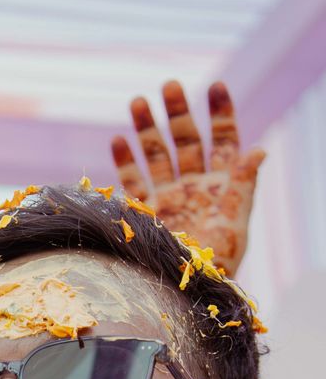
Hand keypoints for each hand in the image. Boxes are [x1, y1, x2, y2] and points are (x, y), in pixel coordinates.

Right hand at [111, 79, 264, 275]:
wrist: (188, 292)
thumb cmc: (218, 263)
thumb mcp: (237, 222)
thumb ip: (244, 184)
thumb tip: (258, 150)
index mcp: (221, 184)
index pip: (222, 140)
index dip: (220, 113)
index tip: (215, 86)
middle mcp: (193, 185)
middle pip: (185, 140)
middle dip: (177, 112)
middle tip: (170, 86)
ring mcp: (168, 197)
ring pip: (156, 155)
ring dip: (147, 129)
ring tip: (138, 102)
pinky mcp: (145, 213)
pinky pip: (133, 182)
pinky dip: (125, 162)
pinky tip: (119, 140)